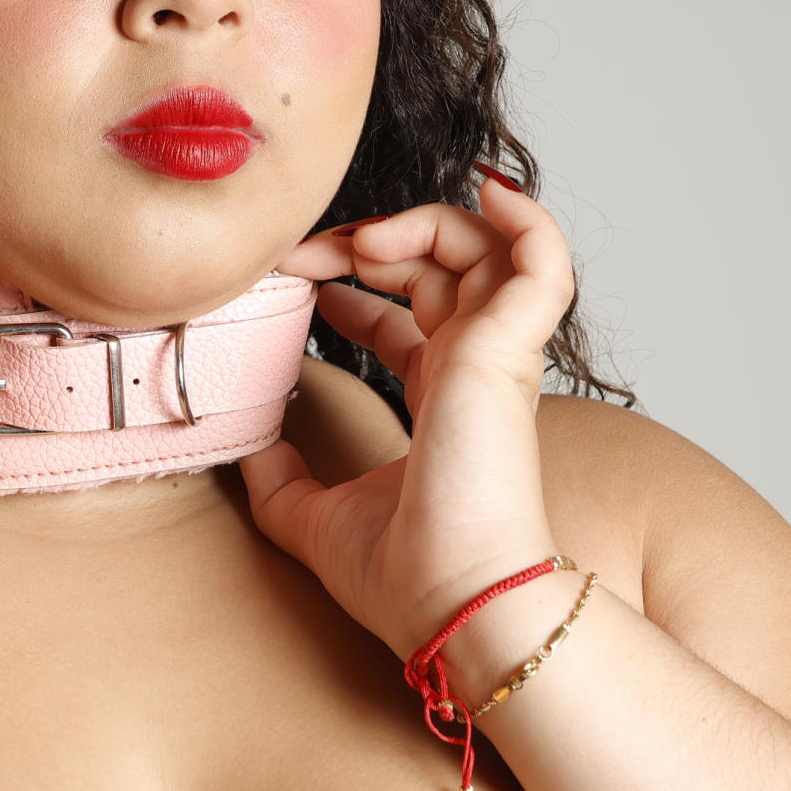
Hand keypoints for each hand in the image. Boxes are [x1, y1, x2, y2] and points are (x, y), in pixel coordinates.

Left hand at [241, 168, 576, 663]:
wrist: (455, 600)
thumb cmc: (407, 576)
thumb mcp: (310, 517)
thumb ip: (279, 479)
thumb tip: (246, 447)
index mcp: (442, 401)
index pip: (412, 318)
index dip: (358, 285)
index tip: (304, 279)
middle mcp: (476, 371)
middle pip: (441, 268)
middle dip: (372, 239)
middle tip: (308, 251)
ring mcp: (498, 356)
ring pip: (486, 247)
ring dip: (422, 221)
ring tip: (362, 238)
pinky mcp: (510, 349)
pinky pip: (543, 260)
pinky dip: (528, 218)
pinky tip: (490, 190)